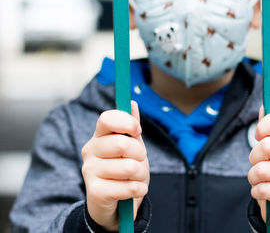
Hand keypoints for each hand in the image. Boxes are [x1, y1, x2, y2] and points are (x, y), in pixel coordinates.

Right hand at [81, 101, 149, 231]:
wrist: (117, 204)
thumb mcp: (133, 147)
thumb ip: (132, 127)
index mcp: (99, 136)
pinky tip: (134, 190)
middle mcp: (90, 151)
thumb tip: (132, 103)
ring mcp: (89, 171)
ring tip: (135, 178)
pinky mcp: (95, 192)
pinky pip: (129, 187)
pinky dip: (139, 189)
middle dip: (140, 154)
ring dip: (141, 175)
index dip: (126, 122)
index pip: (106, 118)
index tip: (137, 130)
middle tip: (138, 161)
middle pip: (122, 143)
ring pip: (130, 168)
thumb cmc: (125, 170)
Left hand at [248, 107, 269, 230]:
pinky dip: (257, 192)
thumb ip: (268, 128)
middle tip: (259, 164)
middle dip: (254, 158)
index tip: (258, 136)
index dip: (265, 126)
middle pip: (267, 146)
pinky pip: (264, 189)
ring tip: (262, 180)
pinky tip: (265, 192)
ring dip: (254, 178)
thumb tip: (263, 106)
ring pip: (262, 170)